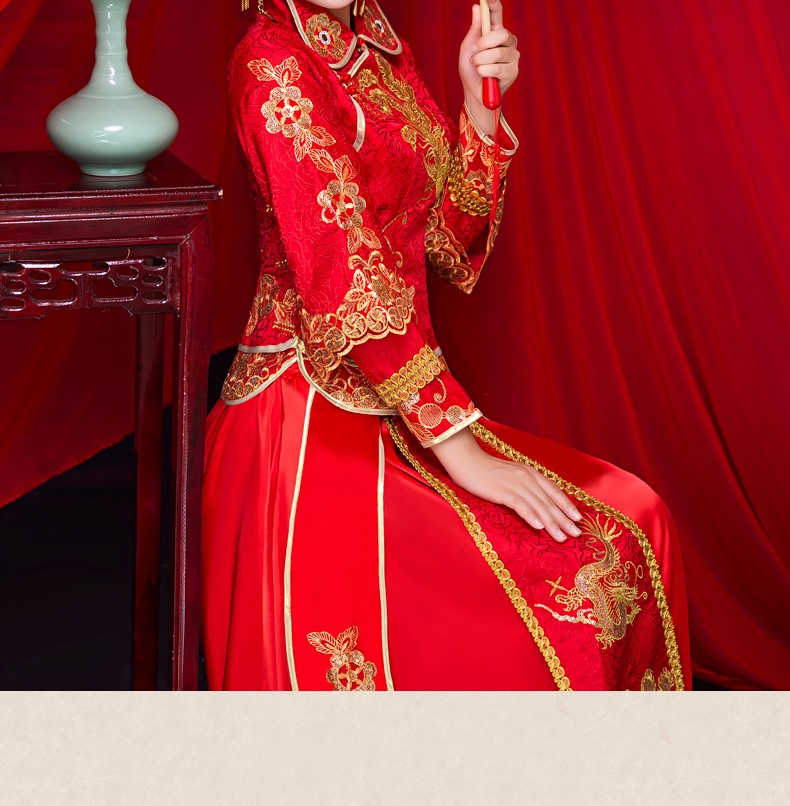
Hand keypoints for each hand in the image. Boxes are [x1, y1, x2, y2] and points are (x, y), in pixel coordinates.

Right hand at [431, 427, 582, 543]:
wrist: (467, 461)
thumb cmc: (486, 470)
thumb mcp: (511, 474)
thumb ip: (525, 484)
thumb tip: (537, 501)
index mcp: (530, 473)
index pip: (554, 491)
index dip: (567, 505)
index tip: (578, 518)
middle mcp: (527, 477)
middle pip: (549, 501)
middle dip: (564, 519)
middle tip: (576, 534)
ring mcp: (515, 484)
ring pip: (538, 506)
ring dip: (551, 523)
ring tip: (561, 537)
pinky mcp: (503, 491)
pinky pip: (520, 505)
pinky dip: (531, 516)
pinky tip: (538, 527)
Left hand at [458, 1, 519, 117]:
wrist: (474, 94)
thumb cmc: (471, 71)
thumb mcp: (467, 49)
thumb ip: (474, 30)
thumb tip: (477, 7)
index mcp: (495, 34)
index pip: (498, 15)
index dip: (494, 5)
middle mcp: (508, 43)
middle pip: (502, 33)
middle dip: (485, 44)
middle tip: (476, 52)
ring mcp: (513, 57)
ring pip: (498, 53)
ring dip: (481, 61)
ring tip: (478, 68)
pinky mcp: (513, 72)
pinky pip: (497, 68)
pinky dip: (485, 72)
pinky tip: (484, 77)